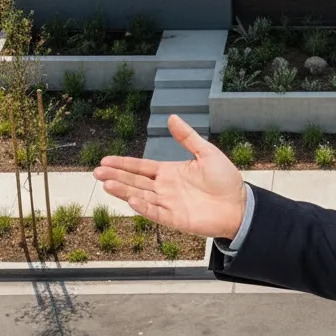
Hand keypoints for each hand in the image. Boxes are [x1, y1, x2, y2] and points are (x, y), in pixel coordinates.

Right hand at [93, 114, 246, 239]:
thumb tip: (172, 117)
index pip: (141, 167)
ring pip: (140, 196)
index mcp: (170, 172)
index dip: (124, 164)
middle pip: (135, 181)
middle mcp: (165, 188)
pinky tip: (131, 199)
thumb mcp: (206, 152)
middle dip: (116, 176)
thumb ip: (187, 137)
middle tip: (96, 172)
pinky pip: (155, 213)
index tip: (105, 160)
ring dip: (123, 191)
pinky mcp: (175, 219)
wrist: (239, 204)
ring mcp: (168, 204)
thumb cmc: (225, 179)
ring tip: (106, 184)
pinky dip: (143, 207)